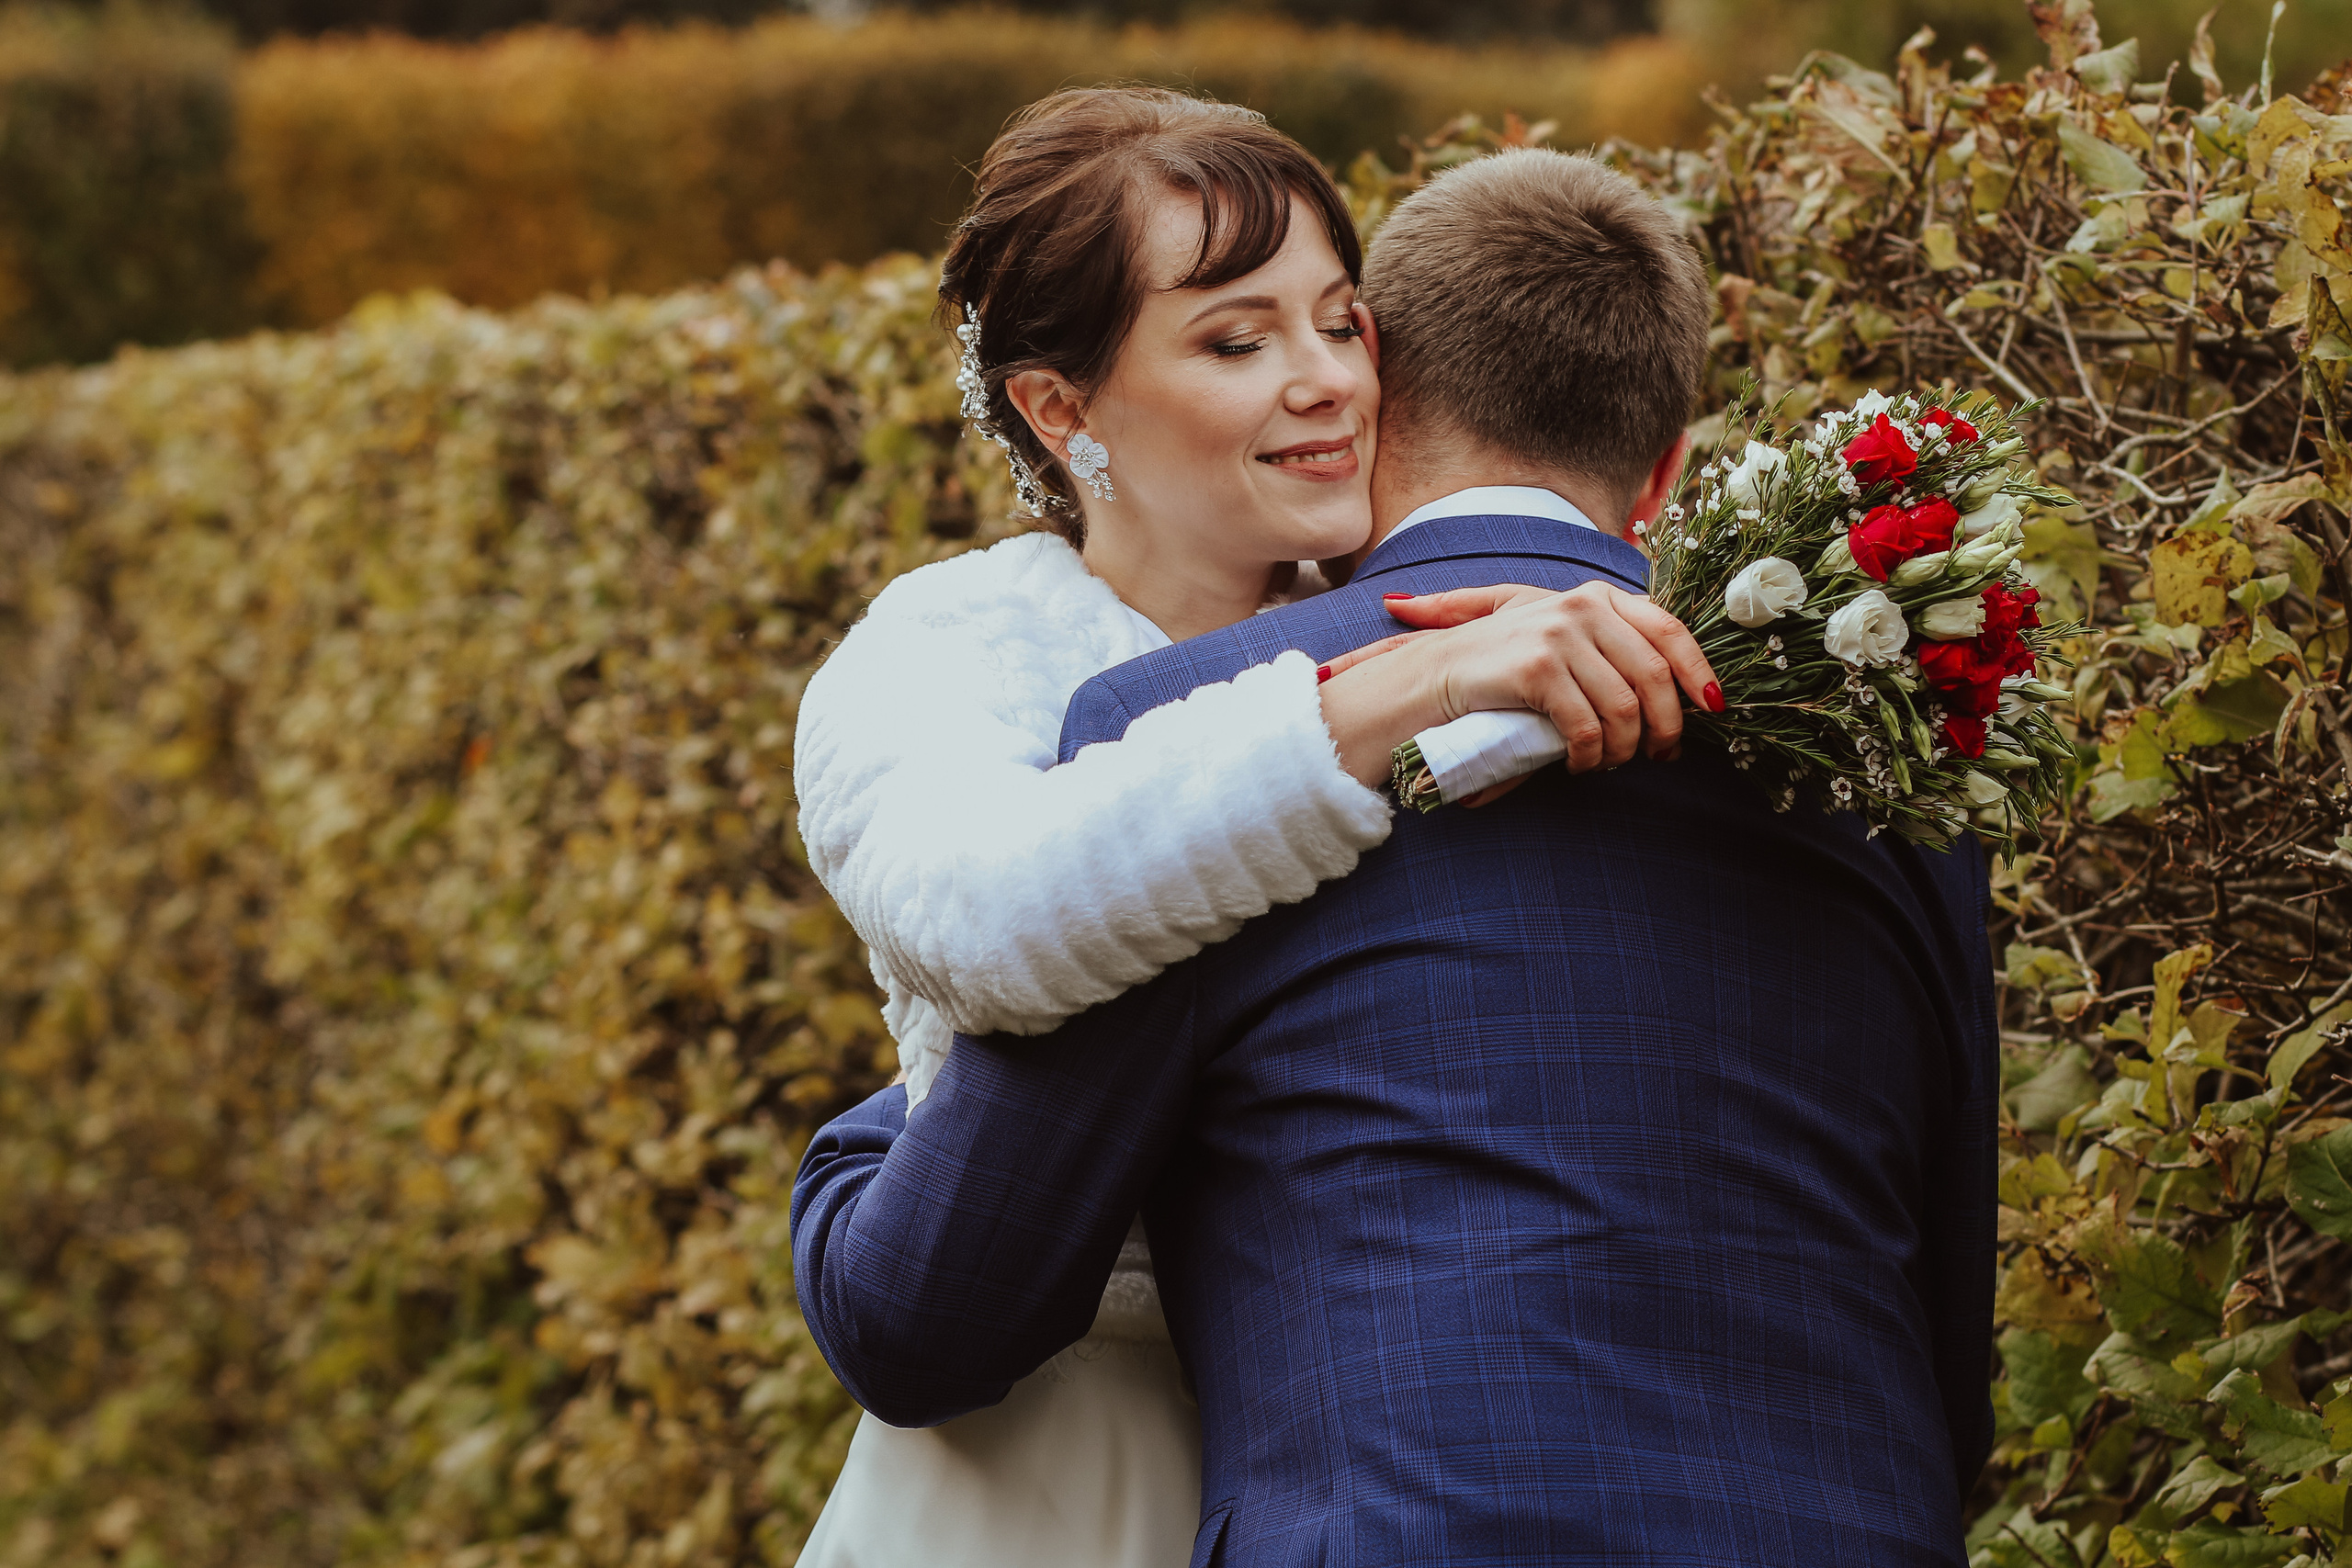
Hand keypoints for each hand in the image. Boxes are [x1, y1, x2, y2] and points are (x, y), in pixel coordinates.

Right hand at [1376, 582, 1719, 772]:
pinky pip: (1586, 727)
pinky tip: (1580, 764)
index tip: (1714, 707)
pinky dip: (1590, 756)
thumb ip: (1615, 645)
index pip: (1670, 631)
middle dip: (1665, 727)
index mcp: (1600, 597)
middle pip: (1655, 677)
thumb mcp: (1564, 638)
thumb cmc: (1506, 664)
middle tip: (1658, 755)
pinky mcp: (1538, 669)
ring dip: (1623, 749)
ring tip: (1608, 762)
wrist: (1438, 672)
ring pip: (1624, 708)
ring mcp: (1560, 636)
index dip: (1699, 672)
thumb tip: (1685, 689)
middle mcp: (1584, 607)